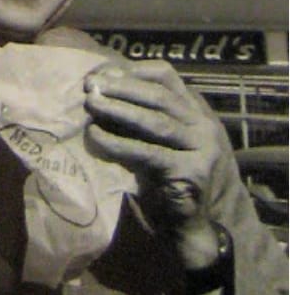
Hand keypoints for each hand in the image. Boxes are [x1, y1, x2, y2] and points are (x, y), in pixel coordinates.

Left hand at [84, 60, 230, 267]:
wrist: (197, 223)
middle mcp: (203, 124)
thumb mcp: (159, 139)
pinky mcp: (191, 172)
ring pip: (156, 121)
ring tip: (91, 103)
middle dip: (122, 87)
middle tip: (90, 85)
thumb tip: (98, 89)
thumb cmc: (169, 176)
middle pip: (159, 95)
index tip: (102, 73)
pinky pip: (148, 152)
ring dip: (119, 109)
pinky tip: (96, 136)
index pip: (166, 75)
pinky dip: (118, 143)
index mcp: (195, 109)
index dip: (131, 71)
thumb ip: (140, 115)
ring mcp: (201, 148)